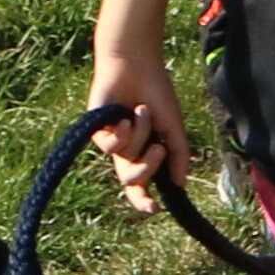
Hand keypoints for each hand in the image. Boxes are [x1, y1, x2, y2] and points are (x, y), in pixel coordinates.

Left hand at [88, 47, 190, 208]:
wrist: (137, 65)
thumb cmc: (156, 92)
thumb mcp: (173, 126)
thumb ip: (178, 155)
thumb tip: (179, 183)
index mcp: (144, 151)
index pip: (141, 185)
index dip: (144, 200)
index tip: (154, 209)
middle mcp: (126, 150)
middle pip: (132, 179)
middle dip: (147, 168)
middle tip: (159, 149)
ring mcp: (110, 140)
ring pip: (124, 159)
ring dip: (139, 135)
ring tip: (141, 110)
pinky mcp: (96, 130)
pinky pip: (108, 147)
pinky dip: (122, 133)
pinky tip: (125, 115)